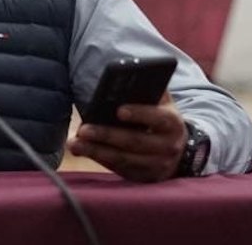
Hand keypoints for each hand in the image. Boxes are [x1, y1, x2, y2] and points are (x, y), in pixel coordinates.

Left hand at [67, 92, 186, 181]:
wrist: (177, 149)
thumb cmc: (160, 118)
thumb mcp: (161, 103)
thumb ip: (149, 91)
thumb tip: (128, 74)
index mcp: (172, 123)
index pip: (157, 118)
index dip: (140, 114)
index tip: (119, 110)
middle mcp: (167, 147)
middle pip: (134, 142)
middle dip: (107, 135)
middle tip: (84, 130)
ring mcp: (156, 165)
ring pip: (123, 159)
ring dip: (96, 151)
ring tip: (74, 143)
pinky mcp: (143, 177)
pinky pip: (119, 169)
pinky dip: (99, 159)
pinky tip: (82, 150)